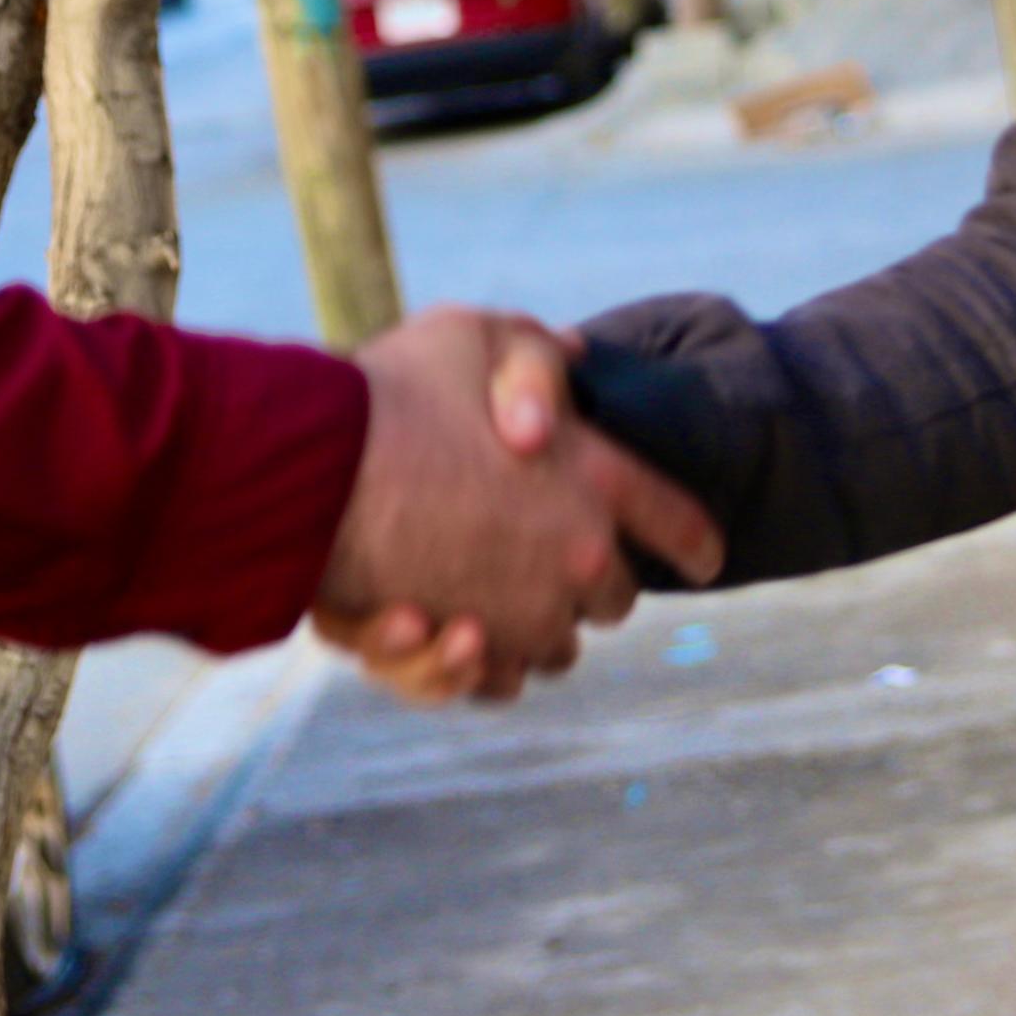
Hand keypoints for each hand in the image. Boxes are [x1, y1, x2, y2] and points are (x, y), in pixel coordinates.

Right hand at [311, 307, 721, 704]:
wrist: (310, 472)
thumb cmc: (389, 394)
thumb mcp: (472, 334)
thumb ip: (535, 351)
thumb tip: (576, 358)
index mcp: (595, 481)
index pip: (676, 520)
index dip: (692, 538)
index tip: (704, 556)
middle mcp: (578, 562)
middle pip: (612, 598)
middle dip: (588, 581)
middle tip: (545, 554)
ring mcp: (525, 618)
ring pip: (553, 647)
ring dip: (531, 625)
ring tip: (486, 596)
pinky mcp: (467, 658)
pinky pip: (493, 680)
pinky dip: (476, 663)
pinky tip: (448, 629)